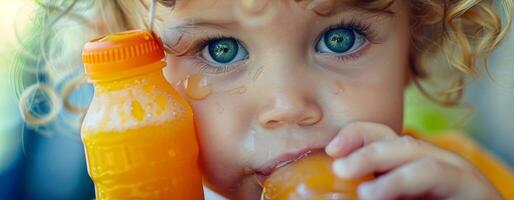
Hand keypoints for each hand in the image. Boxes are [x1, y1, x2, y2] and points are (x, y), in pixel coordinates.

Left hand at [325, 121, 501, 199]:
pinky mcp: (469, 184)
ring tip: (347, 174)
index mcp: (407, 163)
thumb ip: (370, 193)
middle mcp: (427, 159)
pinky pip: (431, 174)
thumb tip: (332, 196)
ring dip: (375, 159)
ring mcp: (450, 168)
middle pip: (392, 138)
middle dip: (360, 144)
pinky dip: (399, 181)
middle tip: (335, 163)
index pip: (378, 137)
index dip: (353, 136)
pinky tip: (373, 192)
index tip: (330, 149)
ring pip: (411, 151)